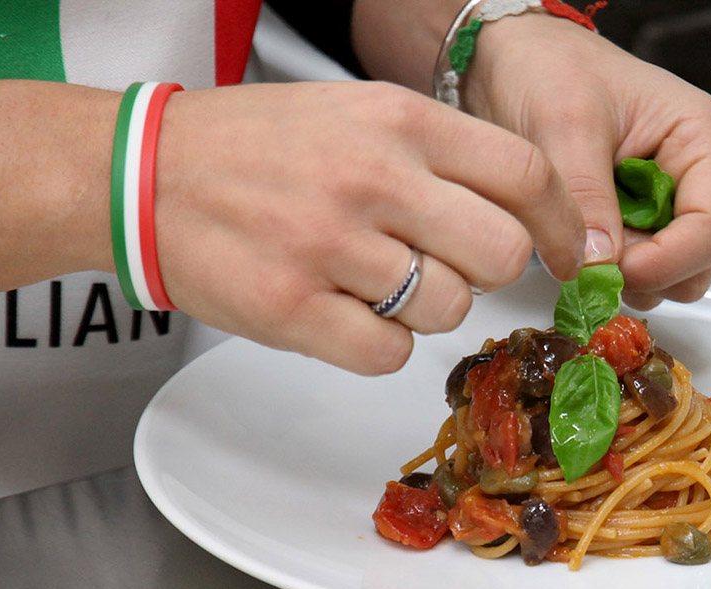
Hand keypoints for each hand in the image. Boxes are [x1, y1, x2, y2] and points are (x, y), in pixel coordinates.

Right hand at [155, 81, 584, 373]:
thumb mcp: (359, 112)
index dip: (561, 224)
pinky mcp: (294, 308)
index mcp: (399, 121)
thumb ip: (441, 155)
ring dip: (427, 308)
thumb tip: (525, 216)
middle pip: (500, 253)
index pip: (526, 173)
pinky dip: (379, 344)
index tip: (566, 252)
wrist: (143, 172)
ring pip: (448, 309)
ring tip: (377, 281)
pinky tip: (346, 312)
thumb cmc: (257, 146)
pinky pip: (390, 353)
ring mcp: (331, 245)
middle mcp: (374, 178)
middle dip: (488, 271)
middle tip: (452, 264)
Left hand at [463, 13, 710, 309]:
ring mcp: (671, 204)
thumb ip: (585, 195)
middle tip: (589, 256)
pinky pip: (638, 272)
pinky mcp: (641, 224)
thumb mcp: (564, 123)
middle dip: (646, 273)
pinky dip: (609, 273)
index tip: (613, 269)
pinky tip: (578, 242)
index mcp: (705, 139)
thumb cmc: (550, 67)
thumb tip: (600, 263)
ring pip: (672, 277)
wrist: (516, 61)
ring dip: (625, 277)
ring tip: (579, 239)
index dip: (668, 262)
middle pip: (699, 262)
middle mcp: (699, 177)